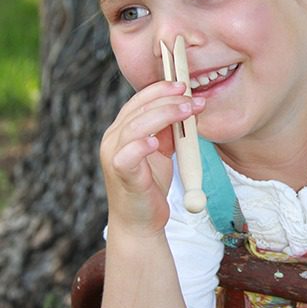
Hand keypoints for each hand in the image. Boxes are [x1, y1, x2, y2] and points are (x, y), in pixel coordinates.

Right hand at [100, 80, 204, 235]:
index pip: (139, 100)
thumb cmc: (150, 184)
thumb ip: (168, 130)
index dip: (161, 90)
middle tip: (193, 99)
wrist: (140, 221)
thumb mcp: (161, 151)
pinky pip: (127, 155)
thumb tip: (186, 108)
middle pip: (139, 109)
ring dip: (163, 114)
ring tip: (186, 111)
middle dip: (169, 100)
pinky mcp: (121, 174)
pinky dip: (141, 145)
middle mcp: (113, 139)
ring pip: (135, 125)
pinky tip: (156, 141)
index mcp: (122, 130)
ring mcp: (114, 156)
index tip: (184, 86)